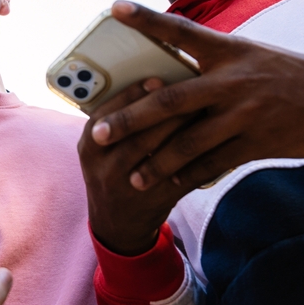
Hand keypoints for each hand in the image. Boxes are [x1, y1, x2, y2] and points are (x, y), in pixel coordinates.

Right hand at [79, 79, 193, 255]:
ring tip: (204, 109)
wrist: (115, 224)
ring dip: (183, 131)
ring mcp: (128, 188)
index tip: (156, 80)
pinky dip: (198, 158)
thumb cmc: (114, 171)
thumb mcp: (101, 148)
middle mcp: (103, 169)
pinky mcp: (155, 202)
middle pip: (136, 135)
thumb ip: (118, 121)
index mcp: (89, 148)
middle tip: (191, 89)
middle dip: (166, 111)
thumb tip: (154, 81)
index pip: (106, 117)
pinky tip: (214, 140)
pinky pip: (179, 177)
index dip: (131, 97)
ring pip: (158, 156)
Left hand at [90, 1, 303, 190]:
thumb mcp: (256, 57)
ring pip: (187, 142)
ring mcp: (246, 113)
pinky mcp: (259, 142)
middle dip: (129, 119)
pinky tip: (171, 184)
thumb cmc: (296, 76)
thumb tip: (171, 81)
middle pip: (169, 100)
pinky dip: (189, 176)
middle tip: (98, 132)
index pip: (181, 31)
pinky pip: (213, 164)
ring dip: (155, 162)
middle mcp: (233, 79)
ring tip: (132, 176)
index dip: (147, 20)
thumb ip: (216, 65)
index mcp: (230, 50)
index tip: (114, 8)